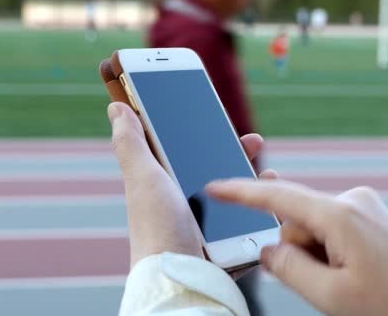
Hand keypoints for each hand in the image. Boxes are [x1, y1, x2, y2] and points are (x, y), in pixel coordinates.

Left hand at [108, 102, 275, 266]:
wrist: (179, 278)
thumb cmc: (156, 229)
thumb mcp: (143, 179)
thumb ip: (131, 144)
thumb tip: (116, 107)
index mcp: (165, 184)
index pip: (184, 149)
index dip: (201, 131)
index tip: (219, 117)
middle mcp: (185, 202)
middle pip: (216, 169)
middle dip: (236, 151)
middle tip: (253, 141)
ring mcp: (207, 224)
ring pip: (236, 193)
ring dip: (254, 178)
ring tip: (267, 173)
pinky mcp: (225, 242)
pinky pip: (249, 220)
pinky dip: (262, 208)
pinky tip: (271, 201)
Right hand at [206, 180, 387, 315]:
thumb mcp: (332, 296)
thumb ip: (289, 269)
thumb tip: (268, 250)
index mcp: (339, 216)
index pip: (278, 197)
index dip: (242, 193)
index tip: (215, 187)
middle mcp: (350, 199)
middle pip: (296, 219)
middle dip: (299, 249)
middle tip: (326, 281)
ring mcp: (361, 203)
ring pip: (313, 225)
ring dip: (316, 252)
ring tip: (347, 277)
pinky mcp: (367, 211)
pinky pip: (330, 225)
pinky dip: (329, 246)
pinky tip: (352, 266)